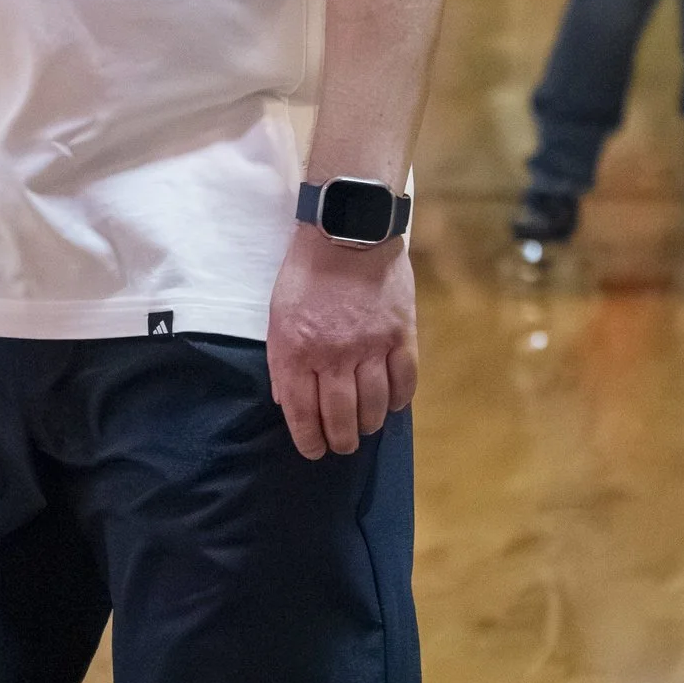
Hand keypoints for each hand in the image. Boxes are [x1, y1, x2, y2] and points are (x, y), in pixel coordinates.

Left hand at [266, 229, 417, 459]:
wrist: (347, 232)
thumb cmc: (307, 274)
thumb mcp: (278, 316)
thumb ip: (282, 361)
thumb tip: (288, 401)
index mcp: (296, 351)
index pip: (302, 413)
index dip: (309, 440)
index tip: (315, 450)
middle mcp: (333, 355)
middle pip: (340, 417)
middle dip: (341, 440)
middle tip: (343, 445)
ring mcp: (370, 346)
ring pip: (374, 406)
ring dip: (369, 425)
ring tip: (366, 427)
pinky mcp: (401, 334)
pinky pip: (404, 381)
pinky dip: (398, 400)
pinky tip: (391, 404)